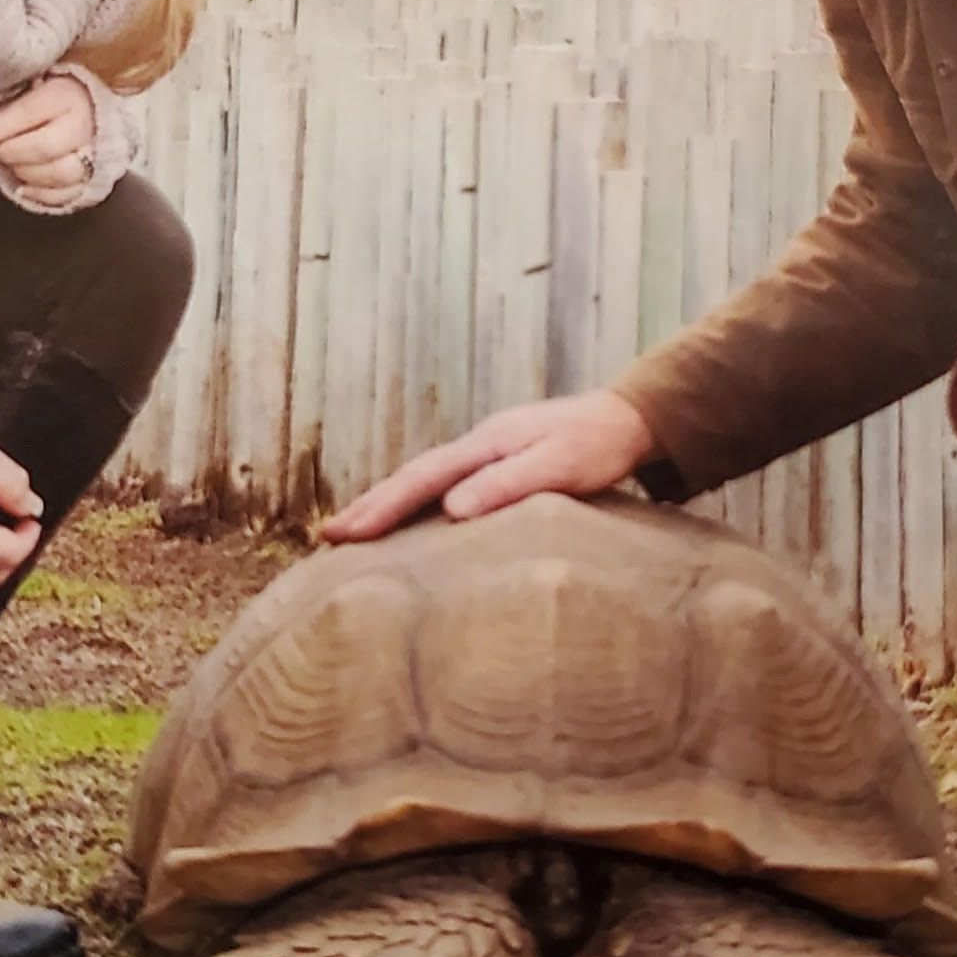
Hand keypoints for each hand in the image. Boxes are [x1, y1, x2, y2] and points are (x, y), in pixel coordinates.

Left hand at [0, 75, 95, 199]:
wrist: (91, 109)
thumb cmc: (51, 98)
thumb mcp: (26, 89)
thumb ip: (0, 106)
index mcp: (64, 95)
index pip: (24, 114)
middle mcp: (82, 125)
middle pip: (43, 148)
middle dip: (9, 154)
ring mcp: (92, 154)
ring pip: (58, 174)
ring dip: (25, 174)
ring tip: (10, 165)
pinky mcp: (92, 178)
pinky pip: (66, 195)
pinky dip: (40, 194)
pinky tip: (23, 186)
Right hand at [319, 390, 656, 542]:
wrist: (630, 418)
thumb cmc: (599, 445)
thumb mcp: (560, 465)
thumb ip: (509, 484)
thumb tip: (452, 509)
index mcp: (486, 444)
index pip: (422, 478)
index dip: (382, 507)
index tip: (347, 534)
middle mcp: (478, 446)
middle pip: (412, 476)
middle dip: (369, 506)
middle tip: (326, 538)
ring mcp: (487, 453)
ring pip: (424, 480)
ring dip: (386, 504)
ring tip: (350, 532)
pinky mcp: (499, 465)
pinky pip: (444, 485)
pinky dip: (416, 503)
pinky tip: (408, 523)